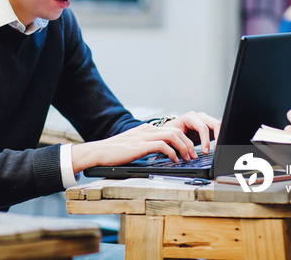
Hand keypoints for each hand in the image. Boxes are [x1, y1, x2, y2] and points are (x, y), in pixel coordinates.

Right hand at [71, 111, 219, 173]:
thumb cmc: (114, 152)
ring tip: (186, 158)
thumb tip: (159, 152)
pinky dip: (172, 152)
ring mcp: (143, 136)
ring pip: (172, 136)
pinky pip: (162, 145)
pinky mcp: (140, 146)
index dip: (183, 139)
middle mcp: (146, 130)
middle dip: (187, 143)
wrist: (99, 152)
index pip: (171, 128)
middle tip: (192, 155)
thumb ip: (145, 144)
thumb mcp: (133, 144)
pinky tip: (174, 161)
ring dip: (183, 147)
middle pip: (175, 130)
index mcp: (145, 129)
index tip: (188, 150)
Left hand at [162, 111, 220, 153]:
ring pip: (218, 126)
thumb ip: (182, 143)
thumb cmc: (171, 132)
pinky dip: (219, 137)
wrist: (171, 130)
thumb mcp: (174, 136)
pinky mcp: (209, 126)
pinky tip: (217, 146)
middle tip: (216, 151)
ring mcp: (205, 120)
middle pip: (215, 124)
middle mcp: (200, 117)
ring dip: (219, 137)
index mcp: (190, 117)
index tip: (205, 152)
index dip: (205, 140)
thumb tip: (189, 153)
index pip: (202, 128)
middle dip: (217, 137)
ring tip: (217, 149)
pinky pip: (218, 129)